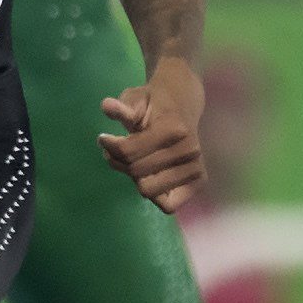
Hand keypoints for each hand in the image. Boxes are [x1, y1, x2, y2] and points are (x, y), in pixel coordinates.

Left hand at [99, 55, 207, 209]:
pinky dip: (155, 195)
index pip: (129, 152)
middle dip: (120, 162)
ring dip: (135, 178)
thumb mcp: (136, 98)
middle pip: (136, 172)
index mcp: (174, 129)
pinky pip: (169, 204)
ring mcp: (196, 167)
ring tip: (133, 162)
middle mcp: (189, 150)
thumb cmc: (156, 102)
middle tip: (117, 151)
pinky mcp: (199, 181)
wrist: (184, 102)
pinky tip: (150, 177)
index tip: (103, 138)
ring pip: (148, 189)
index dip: (109, 146)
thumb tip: (106, 106)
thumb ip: (122, 107)